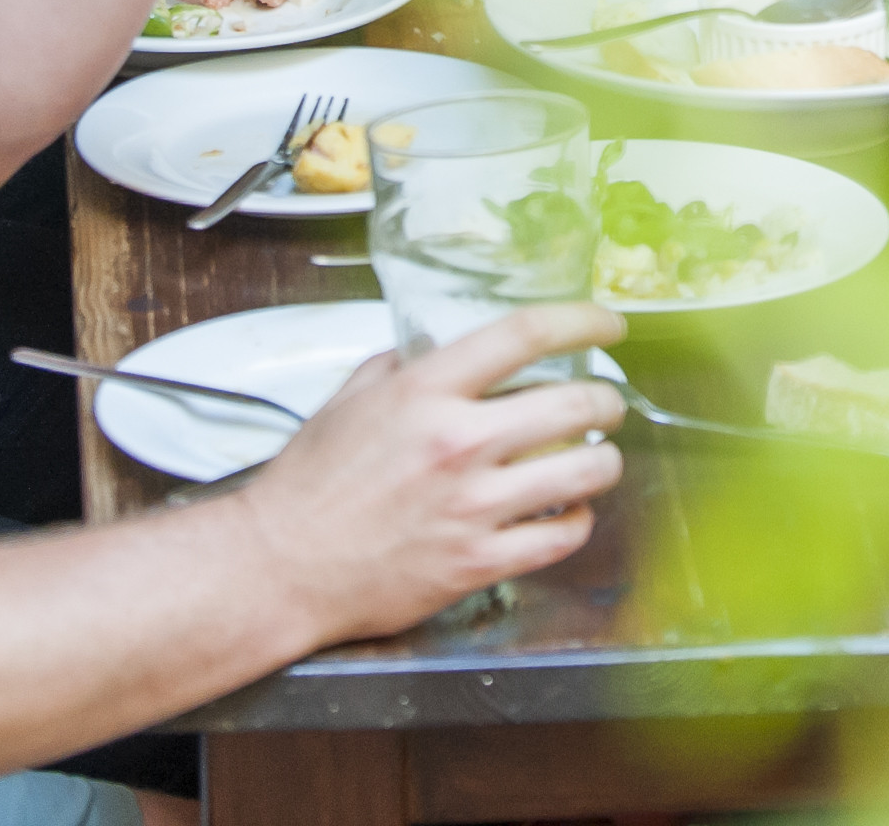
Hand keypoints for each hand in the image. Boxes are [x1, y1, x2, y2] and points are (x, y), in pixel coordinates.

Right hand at [232, 303, 629, 645]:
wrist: (280, 567)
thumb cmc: (308, 486)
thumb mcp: (350, 399)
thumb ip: (405, 367)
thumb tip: (443, 349)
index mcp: (424, 391)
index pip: (524, 334)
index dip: (582, 321)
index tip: (607, 324)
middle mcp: (456, 443)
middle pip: (574, 402)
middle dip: (606, 399)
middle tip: (607, 404)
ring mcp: (472, 506)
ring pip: (584, 471)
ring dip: (603, 460)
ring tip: (598, 458)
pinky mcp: (477, 563)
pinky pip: (561, 536)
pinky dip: (577, 521)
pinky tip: (568, 512)